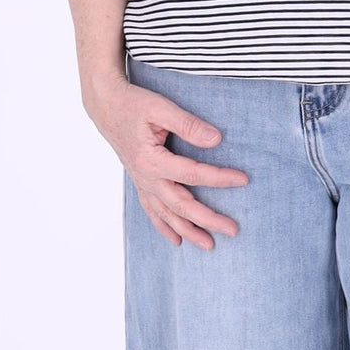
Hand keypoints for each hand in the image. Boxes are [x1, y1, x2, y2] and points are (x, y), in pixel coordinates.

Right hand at [86, 75, 248, 250]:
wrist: (106, 106)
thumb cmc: (134, 104)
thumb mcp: (161, 108)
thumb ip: (188, 125)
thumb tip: (216, 139)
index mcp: (152, 161)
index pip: (193, 175)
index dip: (219, 178)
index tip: (242, 179)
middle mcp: (146, 178)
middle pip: (181, 205)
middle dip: (208, 219)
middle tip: (233, 229)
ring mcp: (141, 183)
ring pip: (166, 215)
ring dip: (188, 230)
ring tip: (208, 245)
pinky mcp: (140, 182)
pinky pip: (152, 211)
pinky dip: (164, 227)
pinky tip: (176, 238)